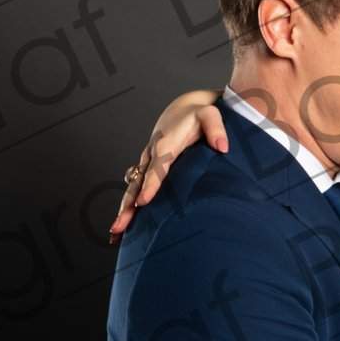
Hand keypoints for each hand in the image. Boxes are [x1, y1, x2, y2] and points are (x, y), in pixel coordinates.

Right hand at [108, 89, 224, 240]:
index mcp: (166, 144)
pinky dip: (128, 205)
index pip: (157, 167)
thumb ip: (217, 129)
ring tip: (116, 233)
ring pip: (132, 188)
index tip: (143, 201)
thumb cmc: (199, 114)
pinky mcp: (148, 168)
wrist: (185, 108)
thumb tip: (223, 148)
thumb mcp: (211, 115)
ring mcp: (148, 162)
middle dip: (128, 205)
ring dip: (124, 209)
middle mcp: (152, 154)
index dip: (150, 184)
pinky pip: (136, 188)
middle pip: (137, 183)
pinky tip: (125, 226)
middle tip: (120, 226)